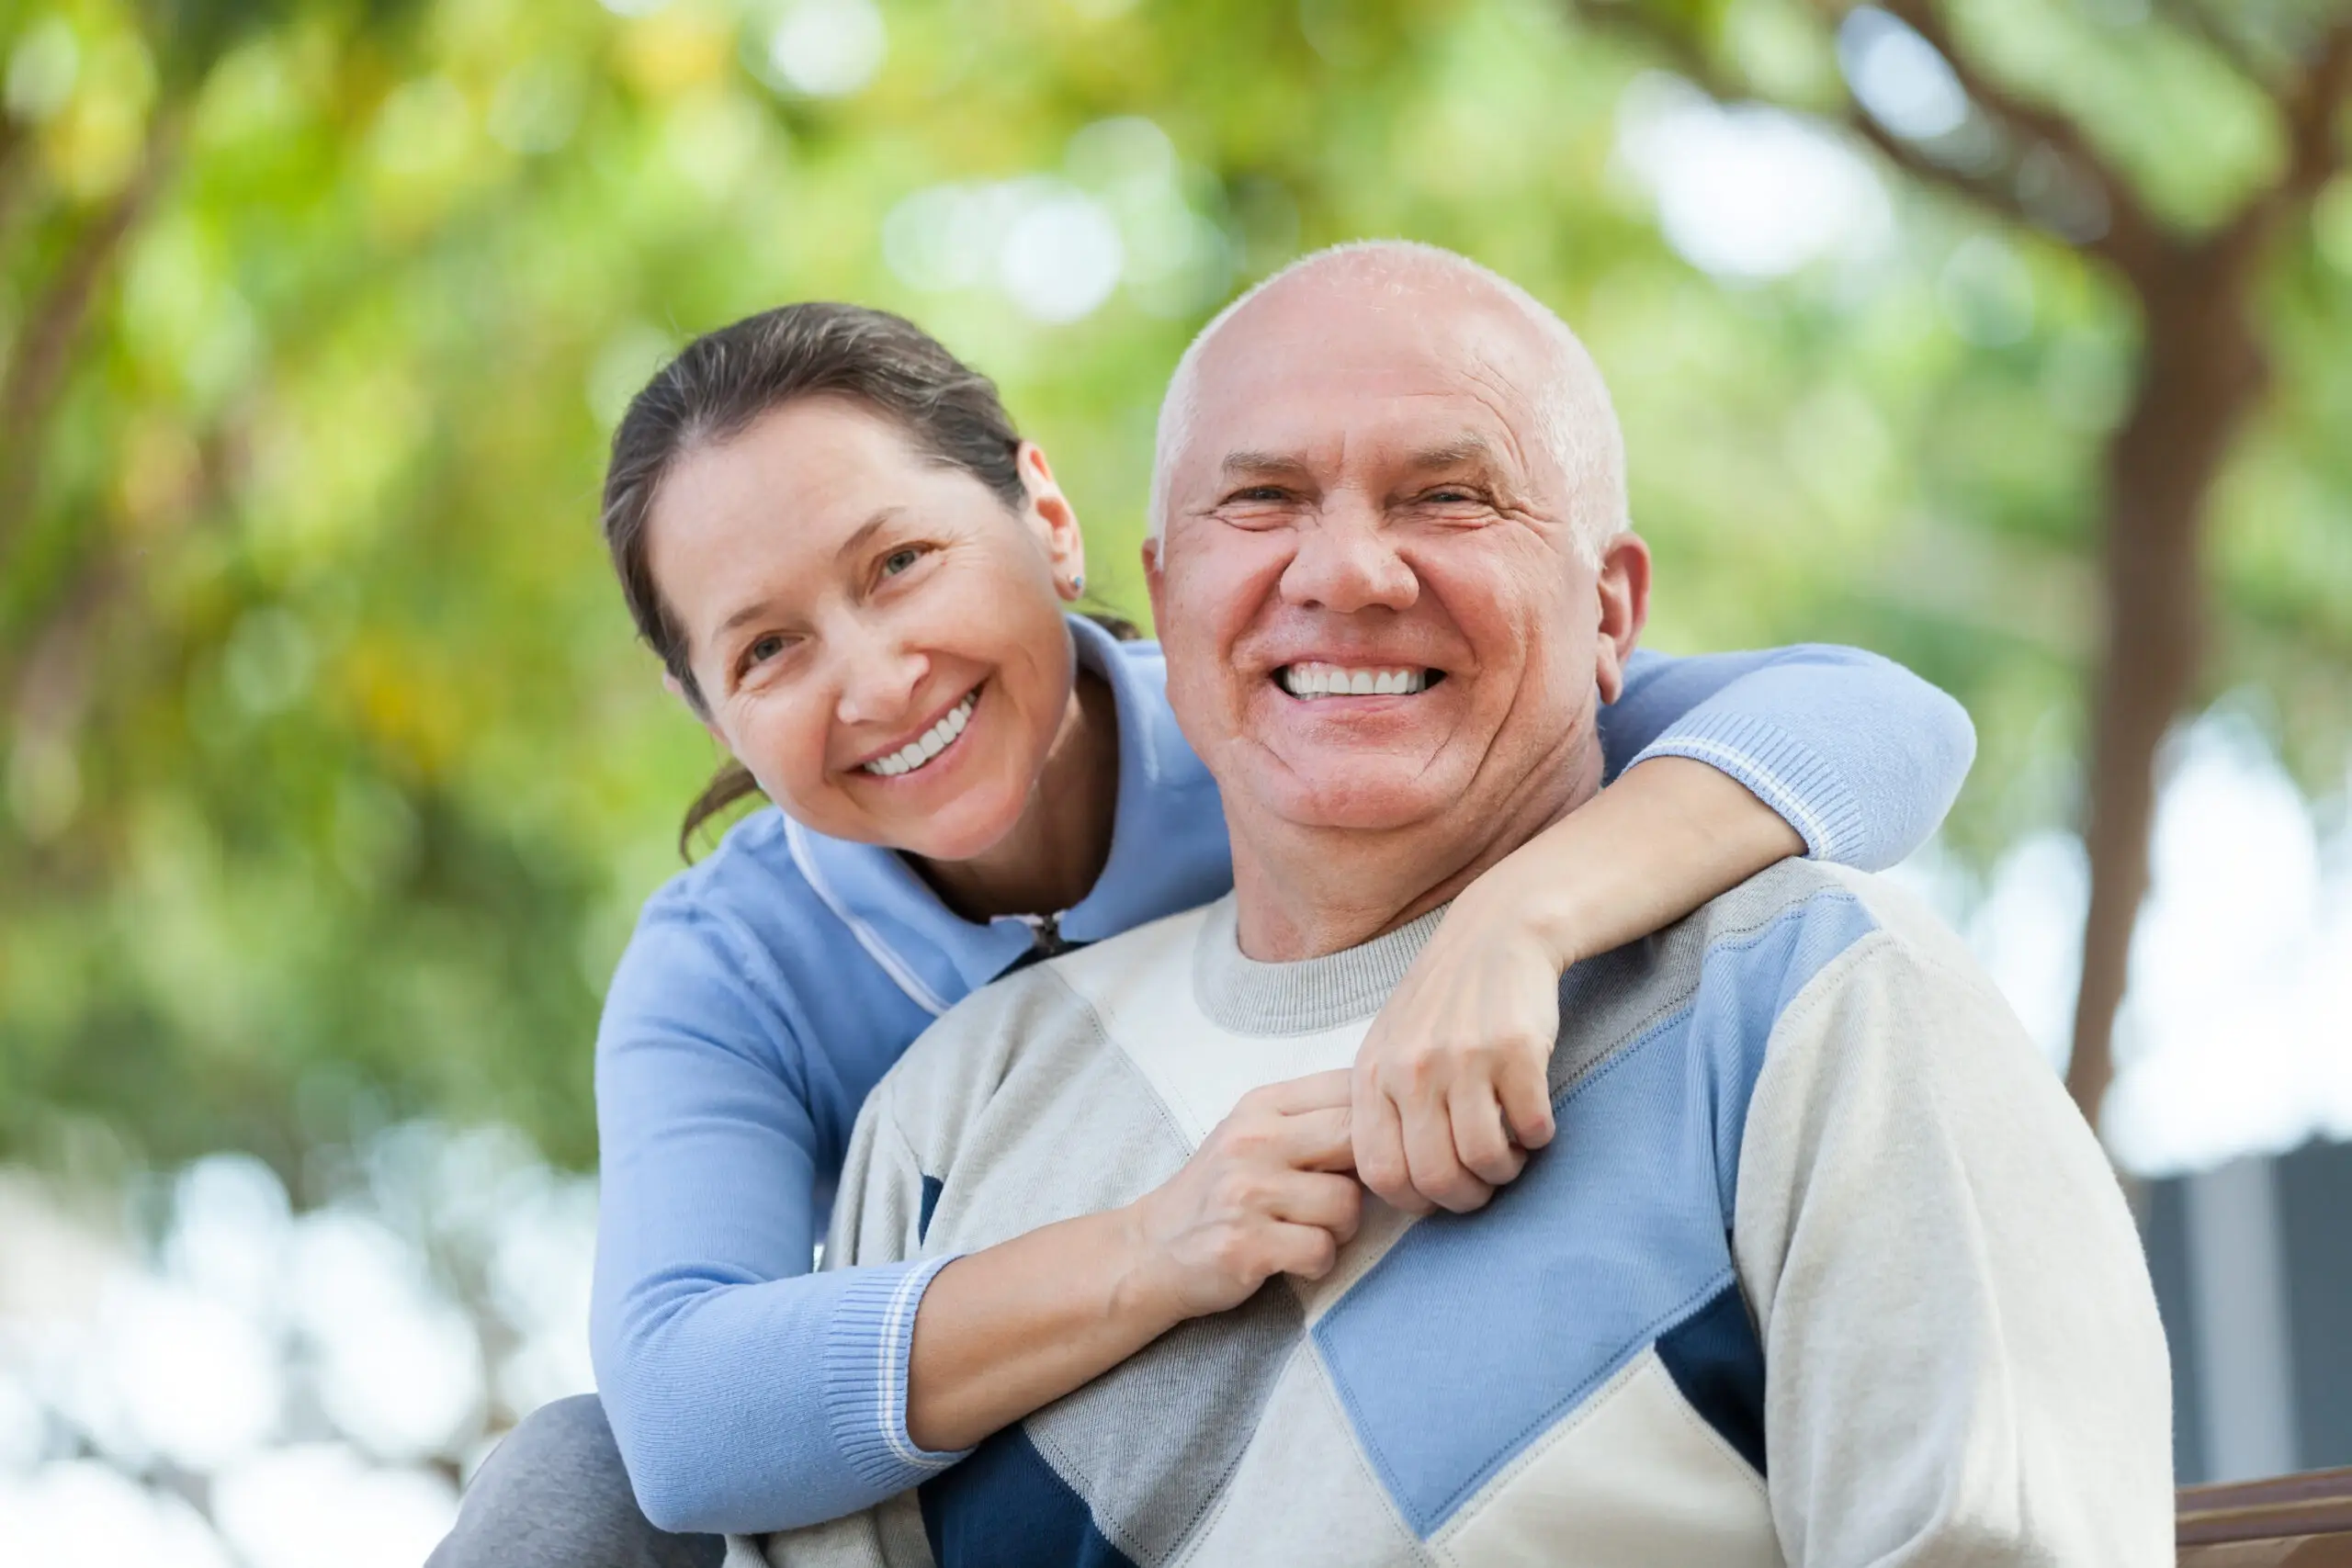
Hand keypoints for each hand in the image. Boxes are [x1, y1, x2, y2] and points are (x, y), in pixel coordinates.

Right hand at [1120, 1070, 1361, 1322]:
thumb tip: (1393, 1120)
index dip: (1376, 1121)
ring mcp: (1246, 1193)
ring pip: (1346, 1203)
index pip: (1348, 1087)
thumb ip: (1313, 1120)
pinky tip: (1293, 1258)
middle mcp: (1251, 1141)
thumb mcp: (1255, 1134)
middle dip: (1366, 1173)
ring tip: (1309, 1230)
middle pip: (1355, 1137)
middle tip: (1345, 1193)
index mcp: (1261, 1105)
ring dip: (1340, 1228)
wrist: (1153, 1249)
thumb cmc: (1220, 1192)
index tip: (1368, 1149)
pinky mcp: (1246, 1245)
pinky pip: (1322, 1250)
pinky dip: (1318, 1262)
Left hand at [1352, 879, 1563, 1215]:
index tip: (1440, 1194)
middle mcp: (1411, 1068)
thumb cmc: (1444, 1001)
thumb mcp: (1391, 1044)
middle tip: (1485, 1183)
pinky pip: (1532, 1128)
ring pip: (1485, 1160)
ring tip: (1511, 1151)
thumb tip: (1398, 1186)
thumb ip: (1384, 1106)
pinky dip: (1539, 1138)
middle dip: (1468, 1197)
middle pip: (1436, 1178)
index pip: (1380, 1173)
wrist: (1499, 933)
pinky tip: (1534, 1119)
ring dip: (1506, 1170)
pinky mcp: (1517, 1050)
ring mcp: (1464, 1058)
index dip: (1414, 1201)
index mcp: (1373, 1071)